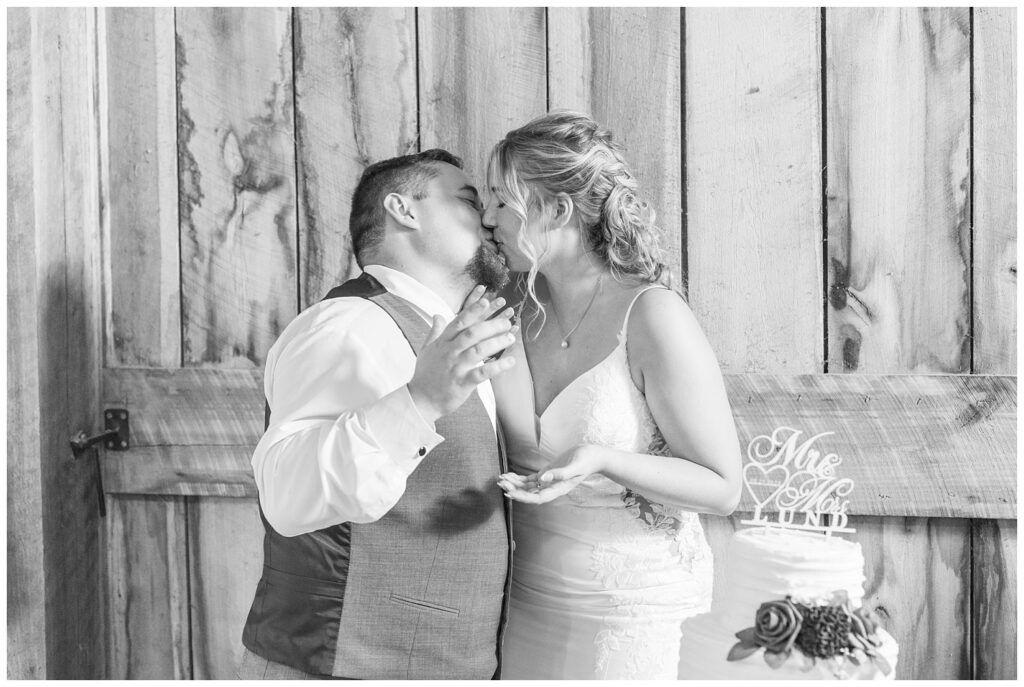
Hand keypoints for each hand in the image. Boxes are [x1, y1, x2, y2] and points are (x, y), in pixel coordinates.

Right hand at [408, 285, 516, 423]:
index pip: (458, 322)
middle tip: (507, 322)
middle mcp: (449, 352)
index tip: (487, 301)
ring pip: (478, 351)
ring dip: (497, 342)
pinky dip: (498, 367)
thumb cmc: (425, 374)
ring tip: (511, 337)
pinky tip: (510, 361)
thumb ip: (435, 331)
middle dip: (491, 325)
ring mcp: (456, 367)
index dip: (473, 311)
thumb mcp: (427, 350)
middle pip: (472, 333)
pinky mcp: (462, 383)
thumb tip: (438, 315)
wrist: (421, 400)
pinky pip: (482, 373)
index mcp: (442, 343)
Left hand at [497, 444, 601, 503]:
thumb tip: (543, 478)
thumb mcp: (575, 466)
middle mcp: (551, 488)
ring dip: (514, 484)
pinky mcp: (546, 473)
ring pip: (527, 486)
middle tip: (501, 484)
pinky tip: (508, 475)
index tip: (511, 493)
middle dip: (515, 489)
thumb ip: (560, 473)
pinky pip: (529, 479)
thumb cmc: (585, 460)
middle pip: (529, 493)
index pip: (538, 497)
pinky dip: (519, 477)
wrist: (591, 455)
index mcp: (558, 489)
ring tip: (500, 479)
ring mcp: (548, 481)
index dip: (523, 497)